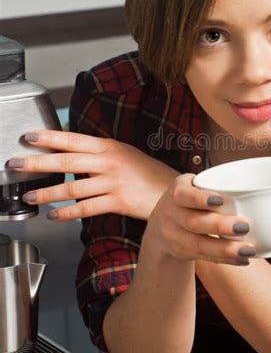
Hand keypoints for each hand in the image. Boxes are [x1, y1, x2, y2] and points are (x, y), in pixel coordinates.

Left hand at [8, 130, 179, 221]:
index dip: (49, 137)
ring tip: (29, 196)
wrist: (173, 191)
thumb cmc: (148, 174)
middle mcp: (109, 162)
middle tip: (15, 164)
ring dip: (47, 193)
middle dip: (37, 163)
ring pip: (73, 187)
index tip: (29, 137)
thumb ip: (99, 154)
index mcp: (109, 147)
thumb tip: (71, 153)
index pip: (73, 139)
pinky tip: (54, 215)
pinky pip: (87, 208)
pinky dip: (68, 212)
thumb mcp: (124, 155)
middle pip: (67, 160)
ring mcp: (114, 182)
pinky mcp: (119, 201)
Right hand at [146, 174, 255, 266]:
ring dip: (225, 249)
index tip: (220, 200)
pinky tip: (242, 259)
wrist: (161, 225)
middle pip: (193, 222)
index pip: (184, 194)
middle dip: (219, 225)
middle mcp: (171, 213)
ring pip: (198, 244)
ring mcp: (173, 235)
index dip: (200, 198)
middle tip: (244, 226)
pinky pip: (204, 257)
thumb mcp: (193, 187)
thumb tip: (262, 190)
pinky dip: (225, 259)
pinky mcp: (181, 252)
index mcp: (178, 191)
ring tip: (249, 250)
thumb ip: (216, 187)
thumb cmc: (190, 200)